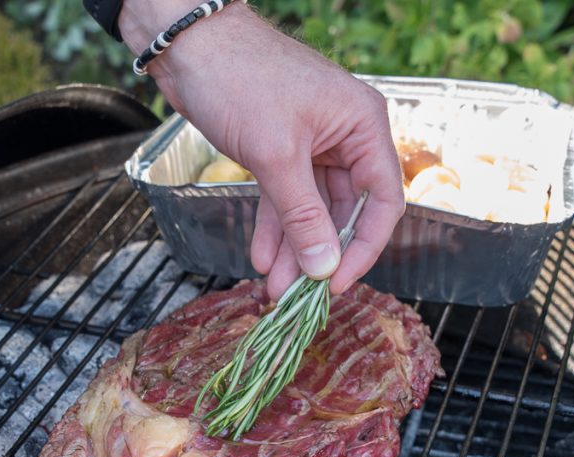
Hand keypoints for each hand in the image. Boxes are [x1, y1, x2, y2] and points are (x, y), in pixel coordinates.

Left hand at [120, 1, 404, 298]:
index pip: (382, 201)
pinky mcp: (280, 149)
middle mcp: (345, 136)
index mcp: (363, 126)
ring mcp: (313, 144)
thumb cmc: (241, 80)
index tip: (338, 283)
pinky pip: (286, 197)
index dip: (363, 247)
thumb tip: (324, 267)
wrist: (190, 45)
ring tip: (274, 286)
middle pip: (345, 210)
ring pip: (312, 209)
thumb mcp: (276, 155)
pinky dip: (274, 226)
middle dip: (319, 253)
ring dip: (293, 247)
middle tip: (298, 293)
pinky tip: (261, 256)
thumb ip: (303, 215)